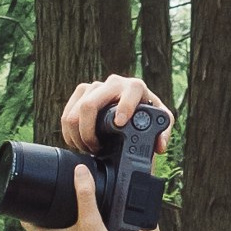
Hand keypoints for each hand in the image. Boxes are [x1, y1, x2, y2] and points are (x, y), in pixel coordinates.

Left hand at [26, 169, 145, 230]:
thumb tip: (79, 172)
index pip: (27, 222)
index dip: (26, 207)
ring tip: (67, 205)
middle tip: (50, 194)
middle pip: (41, 227)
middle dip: (44, 211)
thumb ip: (85, 195)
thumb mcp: (91, 221)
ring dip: (58, 222)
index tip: (29, 192)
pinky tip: (83, 224)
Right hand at [59, 72, 173, 157]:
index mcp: (135, 87)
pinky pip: (67, 112)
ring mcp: (95, 85)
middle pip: (90, 104)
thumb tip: (159, 146)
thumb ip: (163, 134)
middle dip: (88, 131)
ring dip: (77, 133)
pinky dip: (69, 131)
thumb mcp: (158, 123)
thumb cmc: (145, 115)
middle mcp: (114, 82)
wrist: (130, 106)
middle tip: (95, 148)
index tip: (119, 124)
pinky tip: (77, 141)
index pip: (129, 93)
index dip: (123, 108)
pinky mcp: (81, 91)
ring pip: (76, 110)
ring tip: (87, 147)